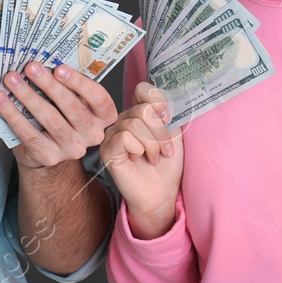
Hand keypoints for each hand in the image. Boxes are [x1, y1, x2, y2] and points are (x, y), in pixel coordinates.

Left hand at [0, 61, 118, 170]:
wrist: (49, 153)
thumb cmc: (61, 117)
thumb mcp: (71, 100)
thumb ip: (66, 84)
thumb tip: (44, 61)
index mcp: (103, 116)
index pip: (98, 99)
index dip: (79, 83)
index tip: (59, 69)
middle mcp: (92, 134)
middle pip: (73, 108)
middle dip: (49, 85)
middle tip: (31, 67)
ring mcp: (72, 148)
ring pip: (50, 120)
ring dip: (28, 96)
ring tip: (12, 80)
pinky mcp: (49, 156)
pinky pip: (29, 134)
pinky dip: (13, 114)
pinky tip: (2, 100)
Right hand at [100, 83, 183, 238]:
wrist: (162, 193)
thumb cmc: (167, 167)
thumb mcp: (173, 134)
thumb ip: (167, 113)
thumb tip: (165, 99)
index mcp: (139, 113)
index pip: (143, 89)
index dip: (158, 100)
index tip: (168, 119)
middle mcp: (123, 120)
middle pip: (143, 109)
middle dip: (161, 132)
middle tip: (166, 150)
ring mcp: (113, 134)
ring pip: (134, 124)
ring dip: (152, 144)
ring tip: (154, 158)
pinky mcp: (108, 149)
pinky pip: (125, 137)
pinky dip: (139, 149)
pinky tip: (139, 159)